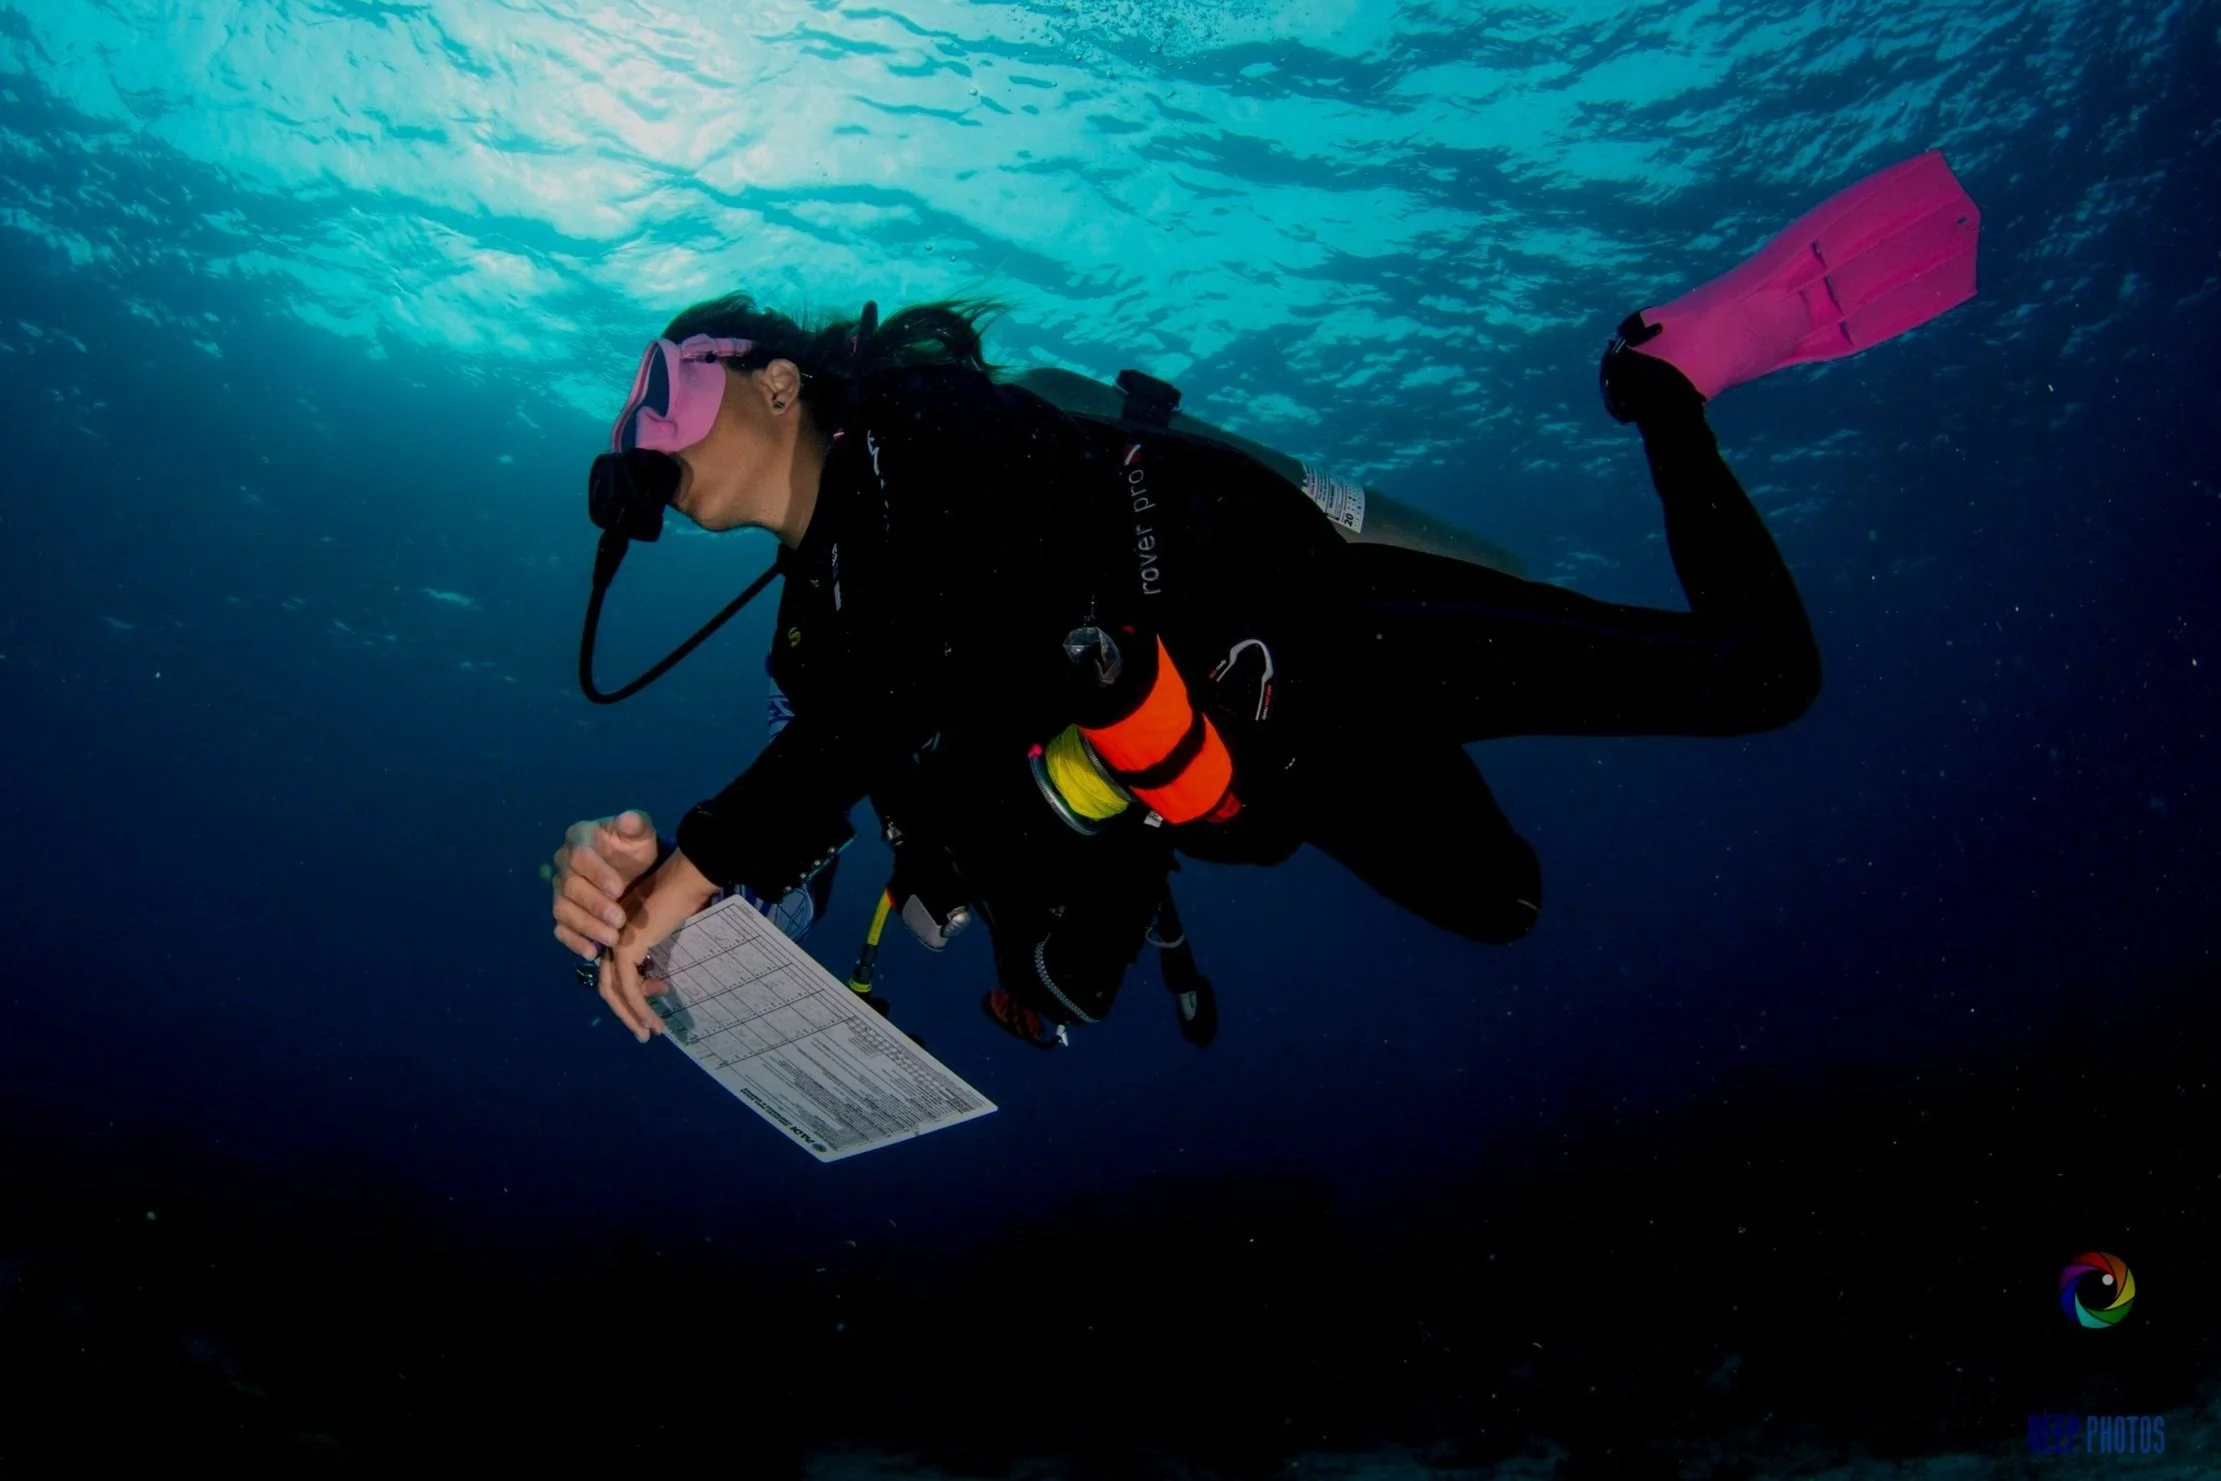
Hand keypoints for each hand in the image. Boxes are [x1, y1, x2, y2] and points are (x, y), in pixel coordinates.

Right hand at [550, 810, 661, 960]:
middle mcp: (563, 864)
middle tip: (619, 920)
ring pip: (562, 910)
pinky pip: (560, 928)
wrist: (632, 869)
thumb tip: (628, 819)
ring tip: (612, 939)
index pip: (580, 857)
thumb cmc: (633, 848)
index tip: (619, 890)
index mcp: (578, 838)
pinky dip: (573, 942)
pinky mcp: (564, 912)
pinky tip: (592, 952)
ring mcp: (560, 890)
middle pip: (570, 887)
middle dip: (595, 905)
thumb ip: (636, 825)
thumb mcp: (640, 833)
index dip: (597, 874)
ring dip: (586, 926)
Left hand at [597, 848, 719, 1042]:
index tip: (661, 996)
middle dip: (626, 1013)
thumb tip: (659, 982)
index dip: (634, 993)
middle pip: (609, 987)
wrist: (685, 879)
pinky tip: (652, 1022)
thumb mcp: (667, 931)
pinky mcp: (626, 949)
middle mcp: (612, 940)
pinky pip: (628, 988)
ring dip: (632, 1016)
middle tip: (644, 1032)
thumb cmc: (683, 898)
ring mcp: (616, 944)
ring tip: (651, 1032)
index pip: (616, 973)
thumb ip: (657, 954)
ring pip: (615, 992)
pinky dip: (639, 1008)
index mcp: (618, 934)